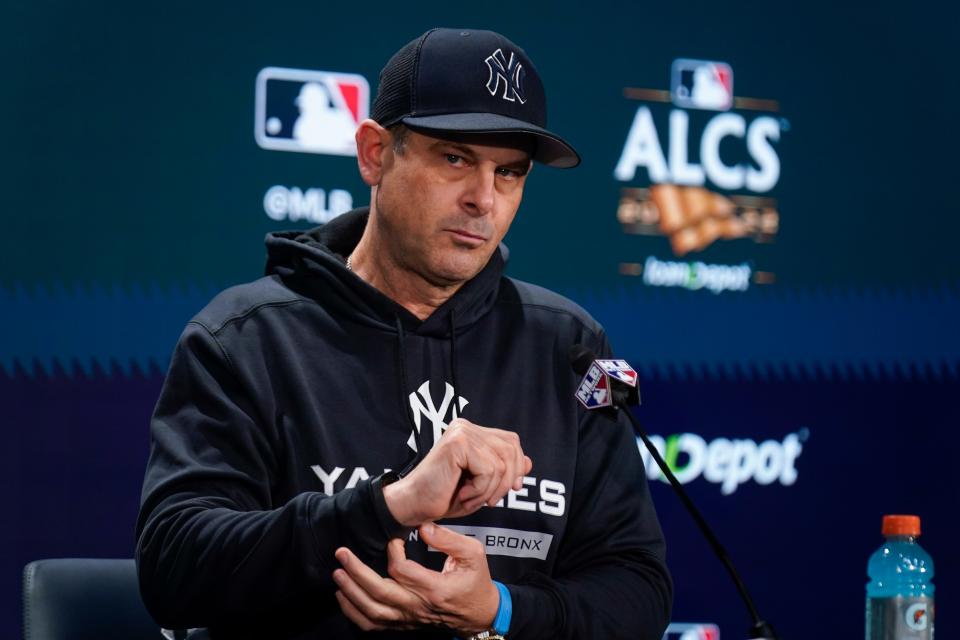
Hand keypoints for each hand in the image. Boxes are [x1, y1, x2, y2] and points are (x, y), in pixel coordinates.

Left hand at [334, 522, 498, 634]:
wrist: (480, 614)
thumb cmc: (476, 582)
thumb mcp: (473, 554)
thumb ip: (448, 539)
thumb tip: (423, 527)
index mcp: (435, 589)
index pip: (402, 570)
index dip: (393, 551)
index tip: (394, 538)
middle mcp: (418, 606)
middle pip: (379, 592)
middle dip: (356, 572)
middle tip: (342, 553)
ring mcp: (409, 618)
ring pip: (372, 611)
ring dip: (351, 592)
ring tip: (338, 573)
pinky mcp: (404, 624)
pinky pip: (373, 625)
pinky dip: (354, 613)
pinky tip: (343, 596)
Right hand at [383, 418, 532, 525]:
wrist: (413, 506)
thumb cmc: (442, 496)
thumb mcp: (481, 484)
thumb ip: (503, 471)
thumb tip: (529, 462)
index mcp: (471, 432)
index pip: (510, 441)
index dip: (517, 465)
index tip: (513, 488)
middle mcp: (465, 427)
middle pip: (511, 448)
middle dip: (507, 481)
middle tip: (489, 500)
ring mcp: (461, 432)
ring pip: (501, 463)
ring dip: (489, 489)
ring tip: (469, 496)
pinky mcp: (457, 444)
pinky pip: (489, 470)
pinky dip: (480, 490)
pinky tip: (462, 494)